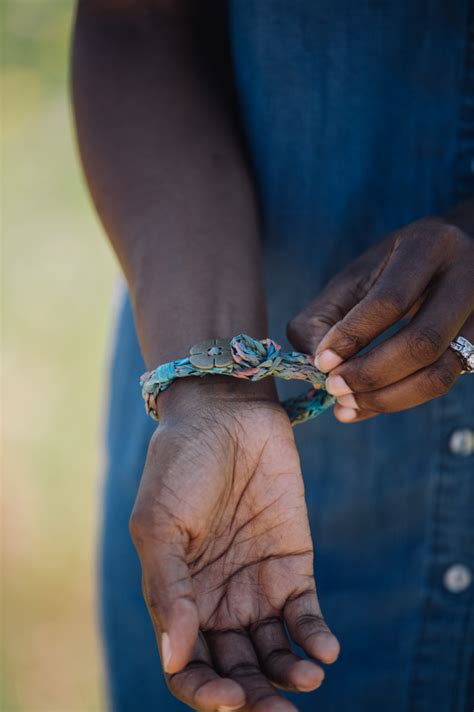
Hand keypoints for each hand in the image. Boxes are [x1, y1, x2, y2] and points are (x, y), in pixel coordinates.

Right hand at [130, 379, 338, 710]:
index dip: (204, 693)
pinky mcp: (293, 563)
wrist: (226, 414)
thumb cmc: (180, 465)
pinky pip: (305, 616)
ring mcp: (256, 584)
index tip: (231, 700)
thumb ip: (167, 589)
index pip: (187, 667)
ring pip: (273, 653)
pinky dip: (316, 639)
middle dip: (255, 699)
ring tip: (308, 678)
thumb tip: (175, 657)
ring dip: (290, 676)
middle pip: (236, 671)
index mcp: (177, 597)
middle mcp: (217, 600)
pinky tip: (324, 650)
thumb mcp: (159, 524)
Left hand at [287, 216, 473, 422]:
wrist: (452, 257)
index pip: (390, 300)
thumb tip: (313, 365)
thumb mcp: (356, 276)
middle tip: (334, 388)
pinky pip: (443, 382)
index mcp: (428, 246)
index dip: (352, 336)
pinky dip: (400, 400)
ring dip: (388, 398)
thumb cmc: (392, 268)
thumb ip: (323, 315)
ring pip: (440, 372)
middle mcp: (467, 276)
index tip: (321, 362)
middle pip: (422, 342)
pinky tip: (367, 404)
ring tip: (347, 405)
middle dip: (371, 374)